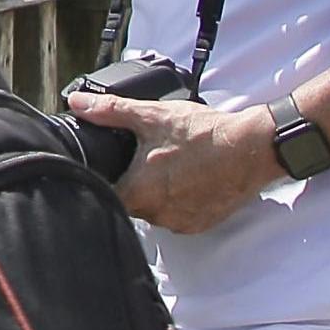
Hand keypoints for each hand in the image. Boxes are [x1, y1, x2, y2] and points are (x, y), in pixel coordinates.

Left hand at [66, 89, 280, 233]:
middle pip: (129, 204)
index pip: (104, 196)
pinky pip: (177, 217)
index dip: (102, 181)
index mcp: (139, 193)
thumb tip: (78, 104)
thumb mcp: (152, 116)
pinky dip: (178, 201)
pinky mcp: (199, 225)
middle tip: (143, 160)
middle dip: (132, 184)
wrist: (251, 149)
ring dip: (156, 194)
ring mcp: (180, 223)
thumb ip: (111, 111)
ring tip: (169, 167)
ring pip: (154, 211)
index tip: (106, 169)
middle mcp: (157, 215)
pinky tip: (186, 180)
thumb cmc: (203, 134)